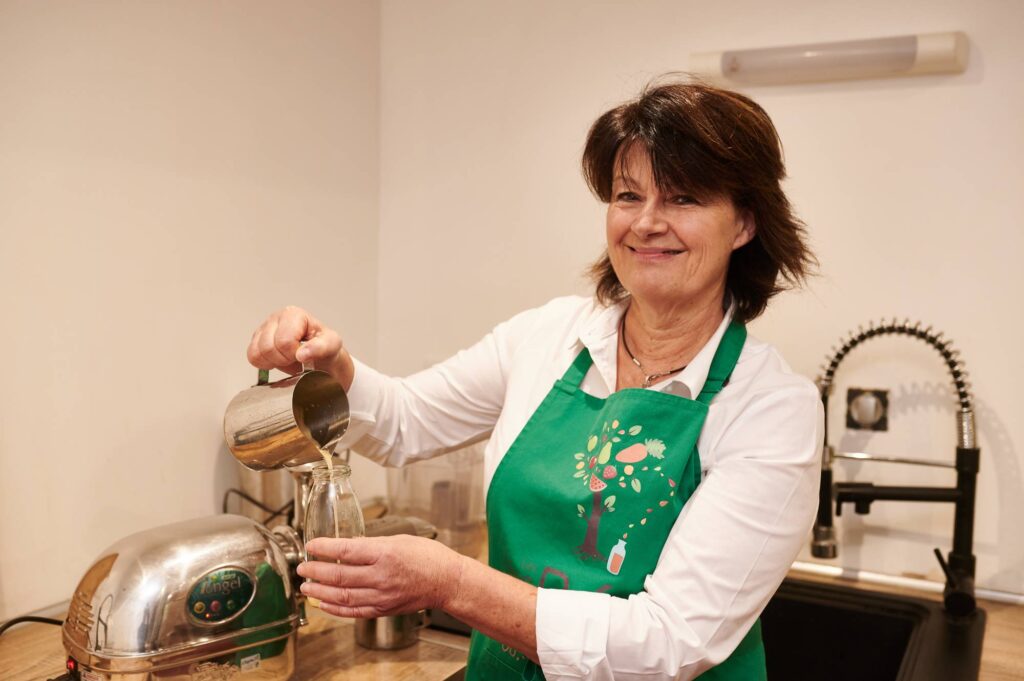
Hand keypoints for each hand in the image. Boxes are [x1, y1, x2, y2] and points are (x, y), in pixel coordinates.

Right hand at [246, 306, 354, 388]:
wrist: (321, 357)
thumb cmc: (325, 348)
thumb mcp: (332, 345)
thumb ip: (320, 347)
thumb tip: (302, 354)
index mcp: (293, 314)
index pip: (284, 341)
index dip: (293, 354)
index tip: (303, 355)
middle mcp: (276, 318)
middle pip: (268, 348)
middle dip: (283, 359)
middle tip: (295, 359)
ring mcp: (264, 328)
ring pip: (257, 353)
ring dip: (274, 362)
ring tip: (287, 359)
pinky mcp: (257, 340)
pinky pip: (252, 357)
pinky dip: (264, 364)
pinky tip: (277, 361)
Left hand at [296, 535, 464, 617]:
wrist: (447, 582)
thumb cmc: (428, 557)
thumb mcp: (400, 540)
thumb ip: (372, 544)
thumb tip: (347, 546)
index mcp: (385, 554)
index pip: (346, 551)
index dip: (324, 548)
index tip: (311, 545)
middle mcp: (381, 576)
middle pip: (339, 575)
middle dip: (316, 570)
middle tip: (302, 567)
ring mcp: (382, 595)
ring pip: (342, 595)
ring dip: (320, 590)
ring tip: (306, 586)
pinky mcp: (383, 609)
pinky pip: (353, 611)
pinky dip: (335, 609)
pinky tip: (323, 603)